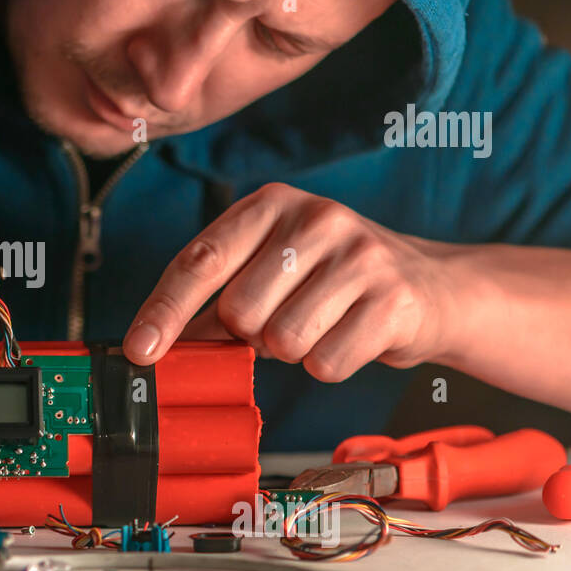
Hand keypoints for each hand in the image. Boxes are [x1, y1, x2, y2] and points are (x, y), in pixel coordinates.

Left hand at [122, 182, 457, 380]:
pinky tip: (351, 337)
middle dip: (253, 334)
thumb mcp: (270, 271)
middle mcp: (316, 218)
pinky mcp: (393, 299)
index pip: (200, 260)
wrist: (432, 288)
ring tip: (322, 325)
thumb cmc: (332, 283)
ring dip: (293, 351)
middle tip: (285, 319)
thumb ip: (215, 300)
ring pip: (282, 341)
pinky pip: (326, 363)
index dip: (164, 310)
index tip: (138, 350)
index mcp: (271, 205)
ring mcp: (359, 255)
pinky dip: (330, 365)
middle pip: (240, 311)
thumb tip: (153, 343)